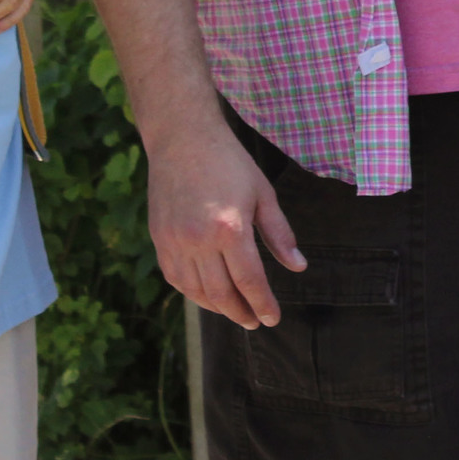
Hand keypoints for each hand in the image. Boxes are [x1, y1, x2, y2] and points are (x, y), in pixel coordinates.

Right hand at [147, 121, 305, 329]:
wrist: (182, 138)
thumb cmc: (229, 162)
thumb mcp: (263, 193)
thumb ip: (279, 233)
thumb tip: (298, 266)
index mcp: (230, 228)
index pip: (249, 281)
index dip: (263, 304)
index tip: (273, 318)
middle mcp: (198, 240)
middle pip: (222, 293)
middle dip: (242, 313)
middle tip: (255, 321)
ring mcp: (174, 241)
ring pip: (197, 291)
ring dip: (218, 308)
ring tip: (235, 311)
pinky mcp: (159, 239)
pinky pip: (176, 278)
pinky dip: (193, 293)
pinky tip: (208, 295)